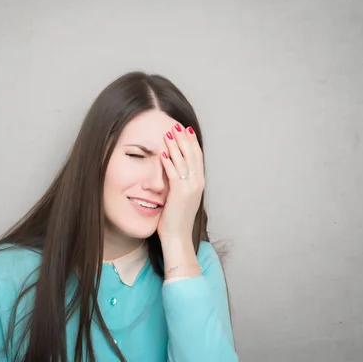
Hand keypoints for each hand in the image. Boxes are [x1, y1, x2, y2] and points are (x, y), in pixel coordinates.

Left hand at [157, 123, 204, 242]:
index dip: (191, 142)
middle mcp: (197, 183)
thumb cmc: (176, 220)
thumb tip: (174, 172)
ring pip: (183, 161)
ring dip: (175, 145)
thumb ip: (180, 184)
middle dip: (184, 139)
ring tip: (169, 132)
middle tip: (177, 125)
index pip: (197, 157)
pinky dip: (168, 162)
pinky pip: (174, 173)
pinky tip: (162, 152)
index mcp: (199, 183)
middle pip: (192, 155)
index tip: (185, 130)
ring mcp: (190, 188)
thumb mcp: (182, 197)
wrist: (178, 237)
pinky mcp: (179, 193)